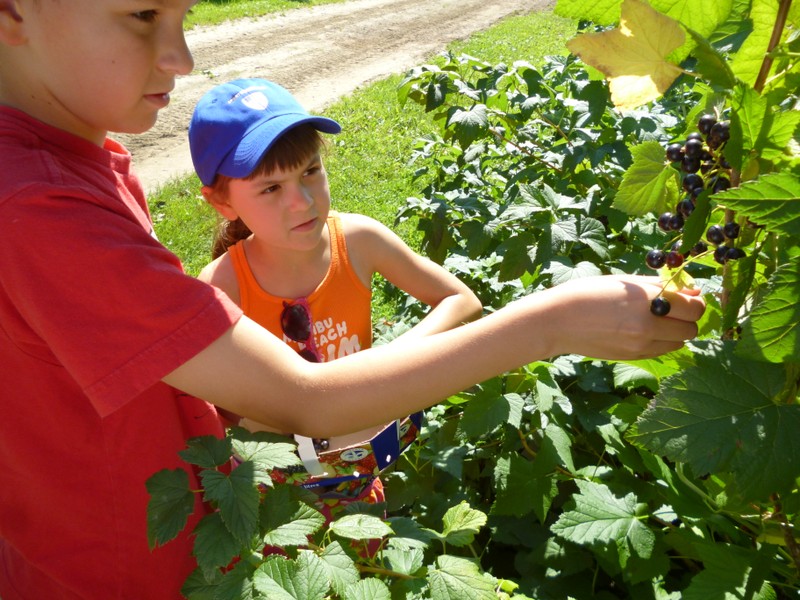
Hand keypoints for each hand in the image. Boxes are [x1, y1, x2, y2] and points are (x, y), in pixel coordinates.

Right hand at [538, 274, 705, 360]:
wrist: (558, 320)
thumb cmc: (589, 293)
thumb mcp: (625, 282)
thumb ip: (660, 286)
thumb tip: (694, 291)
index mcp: (648, 299)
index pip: (694, 307)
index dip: (695, 302)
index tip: (688, 297)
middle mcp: (649, 324)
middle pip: (692, 328)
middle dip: (688, 318)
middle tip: (674, 310)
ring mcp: (641, 343)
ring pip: (680, 342)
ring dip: (675, 332)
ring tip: (656, 321)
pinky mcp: (633, 356)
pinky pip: (662, 351)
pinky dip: (661, 341)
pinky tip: (643, 331)